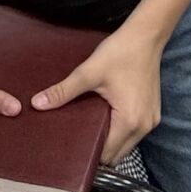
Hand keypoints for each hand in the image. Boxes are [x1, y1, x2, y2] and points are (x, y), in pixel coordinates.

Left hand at [31, 22, 163, 164]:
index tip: (70, 149)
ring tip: (88, 129)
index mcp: (129, 121)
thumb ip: (63, 91)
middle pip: (117, 155)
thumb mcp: (89, 72)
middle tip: (76, 139)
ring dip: (110, 141)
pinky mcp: (153, 113)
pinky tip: (105, 118)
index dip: (88, 154)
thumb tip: (37, 104)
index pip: (106, 154)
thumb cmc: (120, 52)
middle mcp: (144, 126)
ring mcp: (151, 120)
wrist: (146, 36)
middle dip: (97, 150)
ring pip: (126, 145)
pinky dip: (120, 131)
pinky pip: (134, 133)